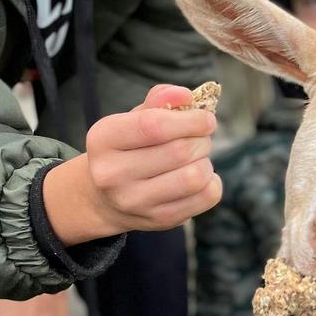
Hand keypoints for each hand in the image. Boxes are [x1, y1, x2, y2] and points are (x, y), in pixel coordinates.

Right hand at [43, 85, 220, 243]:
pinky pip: (206, 197)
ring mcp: (135, 202)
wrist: (105, 198)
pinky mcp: (159, 220)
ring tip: (197, 157)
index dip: (190, 119)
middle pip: (180, 151)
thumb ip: (159, 100)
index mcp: (103, 139)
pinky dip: (212, 182)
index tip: (206, 118)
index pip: (154, 126)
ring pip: (195, 176)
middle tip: (201, 137)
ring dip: (206, 161)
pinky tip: (199, 177)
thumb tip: (185, 95)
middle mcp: (112, 174)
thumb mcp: (133, 119)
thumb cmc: (129, 148)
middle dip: (201, 139)